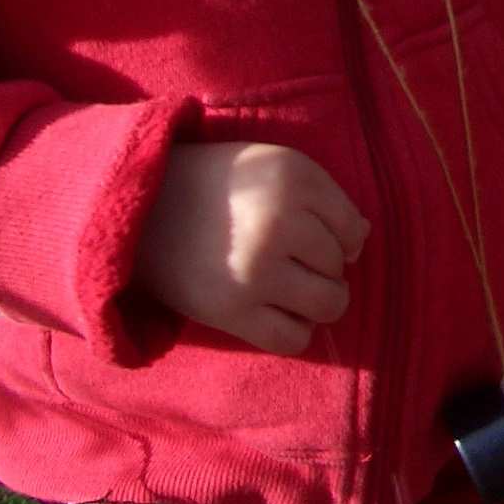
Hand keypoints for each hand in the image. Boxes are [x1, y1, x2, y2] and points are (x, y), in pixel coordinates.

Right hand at [134, 142, 369, 355]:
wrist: (142, 209)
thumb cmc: (219, 185)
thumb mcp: (275, 165)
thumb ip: (323, 196)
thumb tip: (361, 240)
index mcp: (294, 179)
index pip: (353, 228)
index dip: (342, 237)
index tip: (316, 236)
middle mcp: (280, 222)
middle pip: (339, 266)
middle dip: (325, 267)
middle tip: (294, 261)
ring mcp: (257, 270)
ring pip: (329, 304)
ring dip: (319, 302)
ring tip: (293, 290)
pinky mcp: (232, 312)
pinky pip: (293, 338)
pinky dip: (296, 331)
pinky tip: (278, 313)